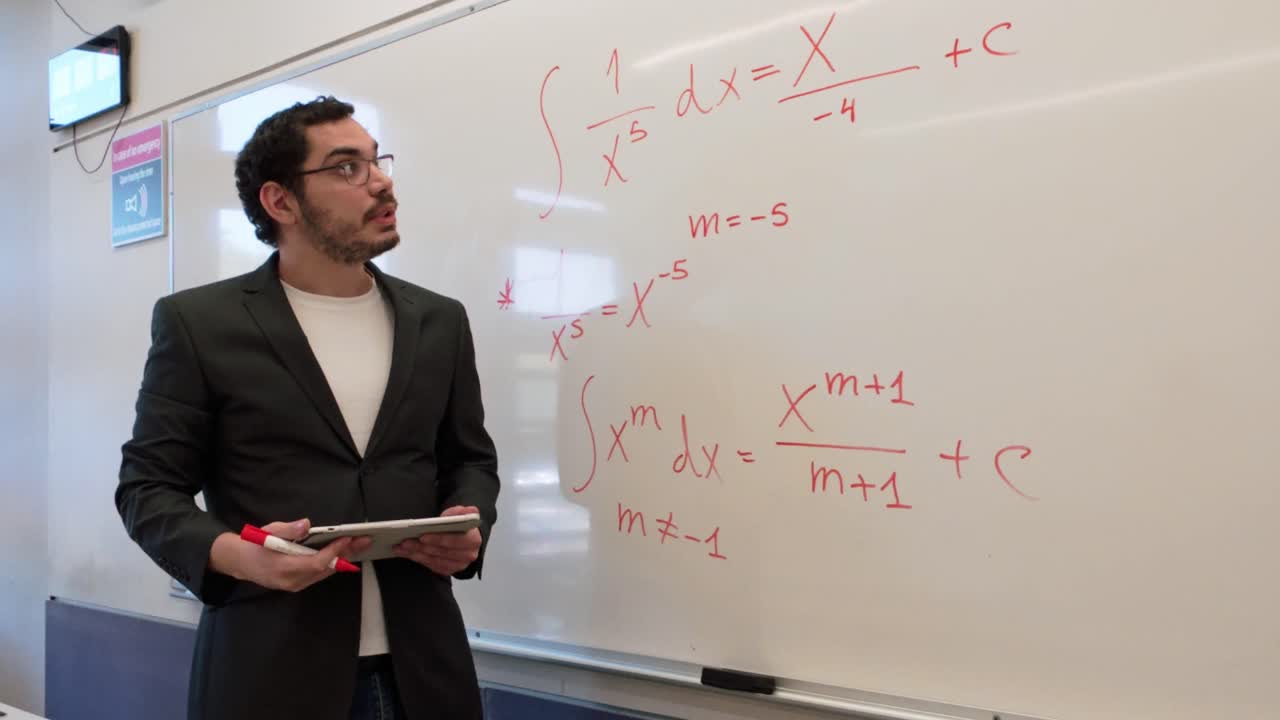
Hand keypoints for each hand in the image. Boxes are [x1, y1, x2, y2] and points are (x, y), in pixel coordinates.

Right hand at [209, 518, 372, 591]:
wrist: (239, 562)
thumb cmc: (254, 544)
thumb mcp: (268, 532)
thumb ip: (288, 529)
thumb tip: (306, 525)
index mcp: (284, 568)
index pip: (315, 563)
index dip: (333, 551)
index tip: (347, 538)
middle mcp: (292, 581)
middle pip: (325, 570)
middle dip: (346, 554)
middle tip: (365, 540)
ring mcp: (295, 585)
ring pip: (324, 573)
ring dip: (343, 558)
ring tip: (360, 544)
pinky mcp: (297, 584)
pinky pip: (319, 575)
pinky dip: (332, 563)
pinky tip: (344, 552)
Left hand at [393, 505, 481, 575]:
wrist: (464, 536)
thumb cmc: (460, 524)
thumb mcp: (461, 513)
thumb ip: (461, 512)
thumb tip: (464, 512)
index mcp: (473, 540)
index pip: (455, 541)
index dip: (438, 539)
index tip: (422, 536)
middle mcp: (468, 555)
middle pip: (441, 552)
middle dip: (421, 547)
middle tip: (404, 541)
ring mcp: (458, 565)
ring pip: (434, 560)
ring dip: (416, 554)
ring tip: (401, 547)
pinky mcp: (449, 570)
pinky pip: (431, 566)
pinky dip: (418, 559)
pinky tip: (407, 553)